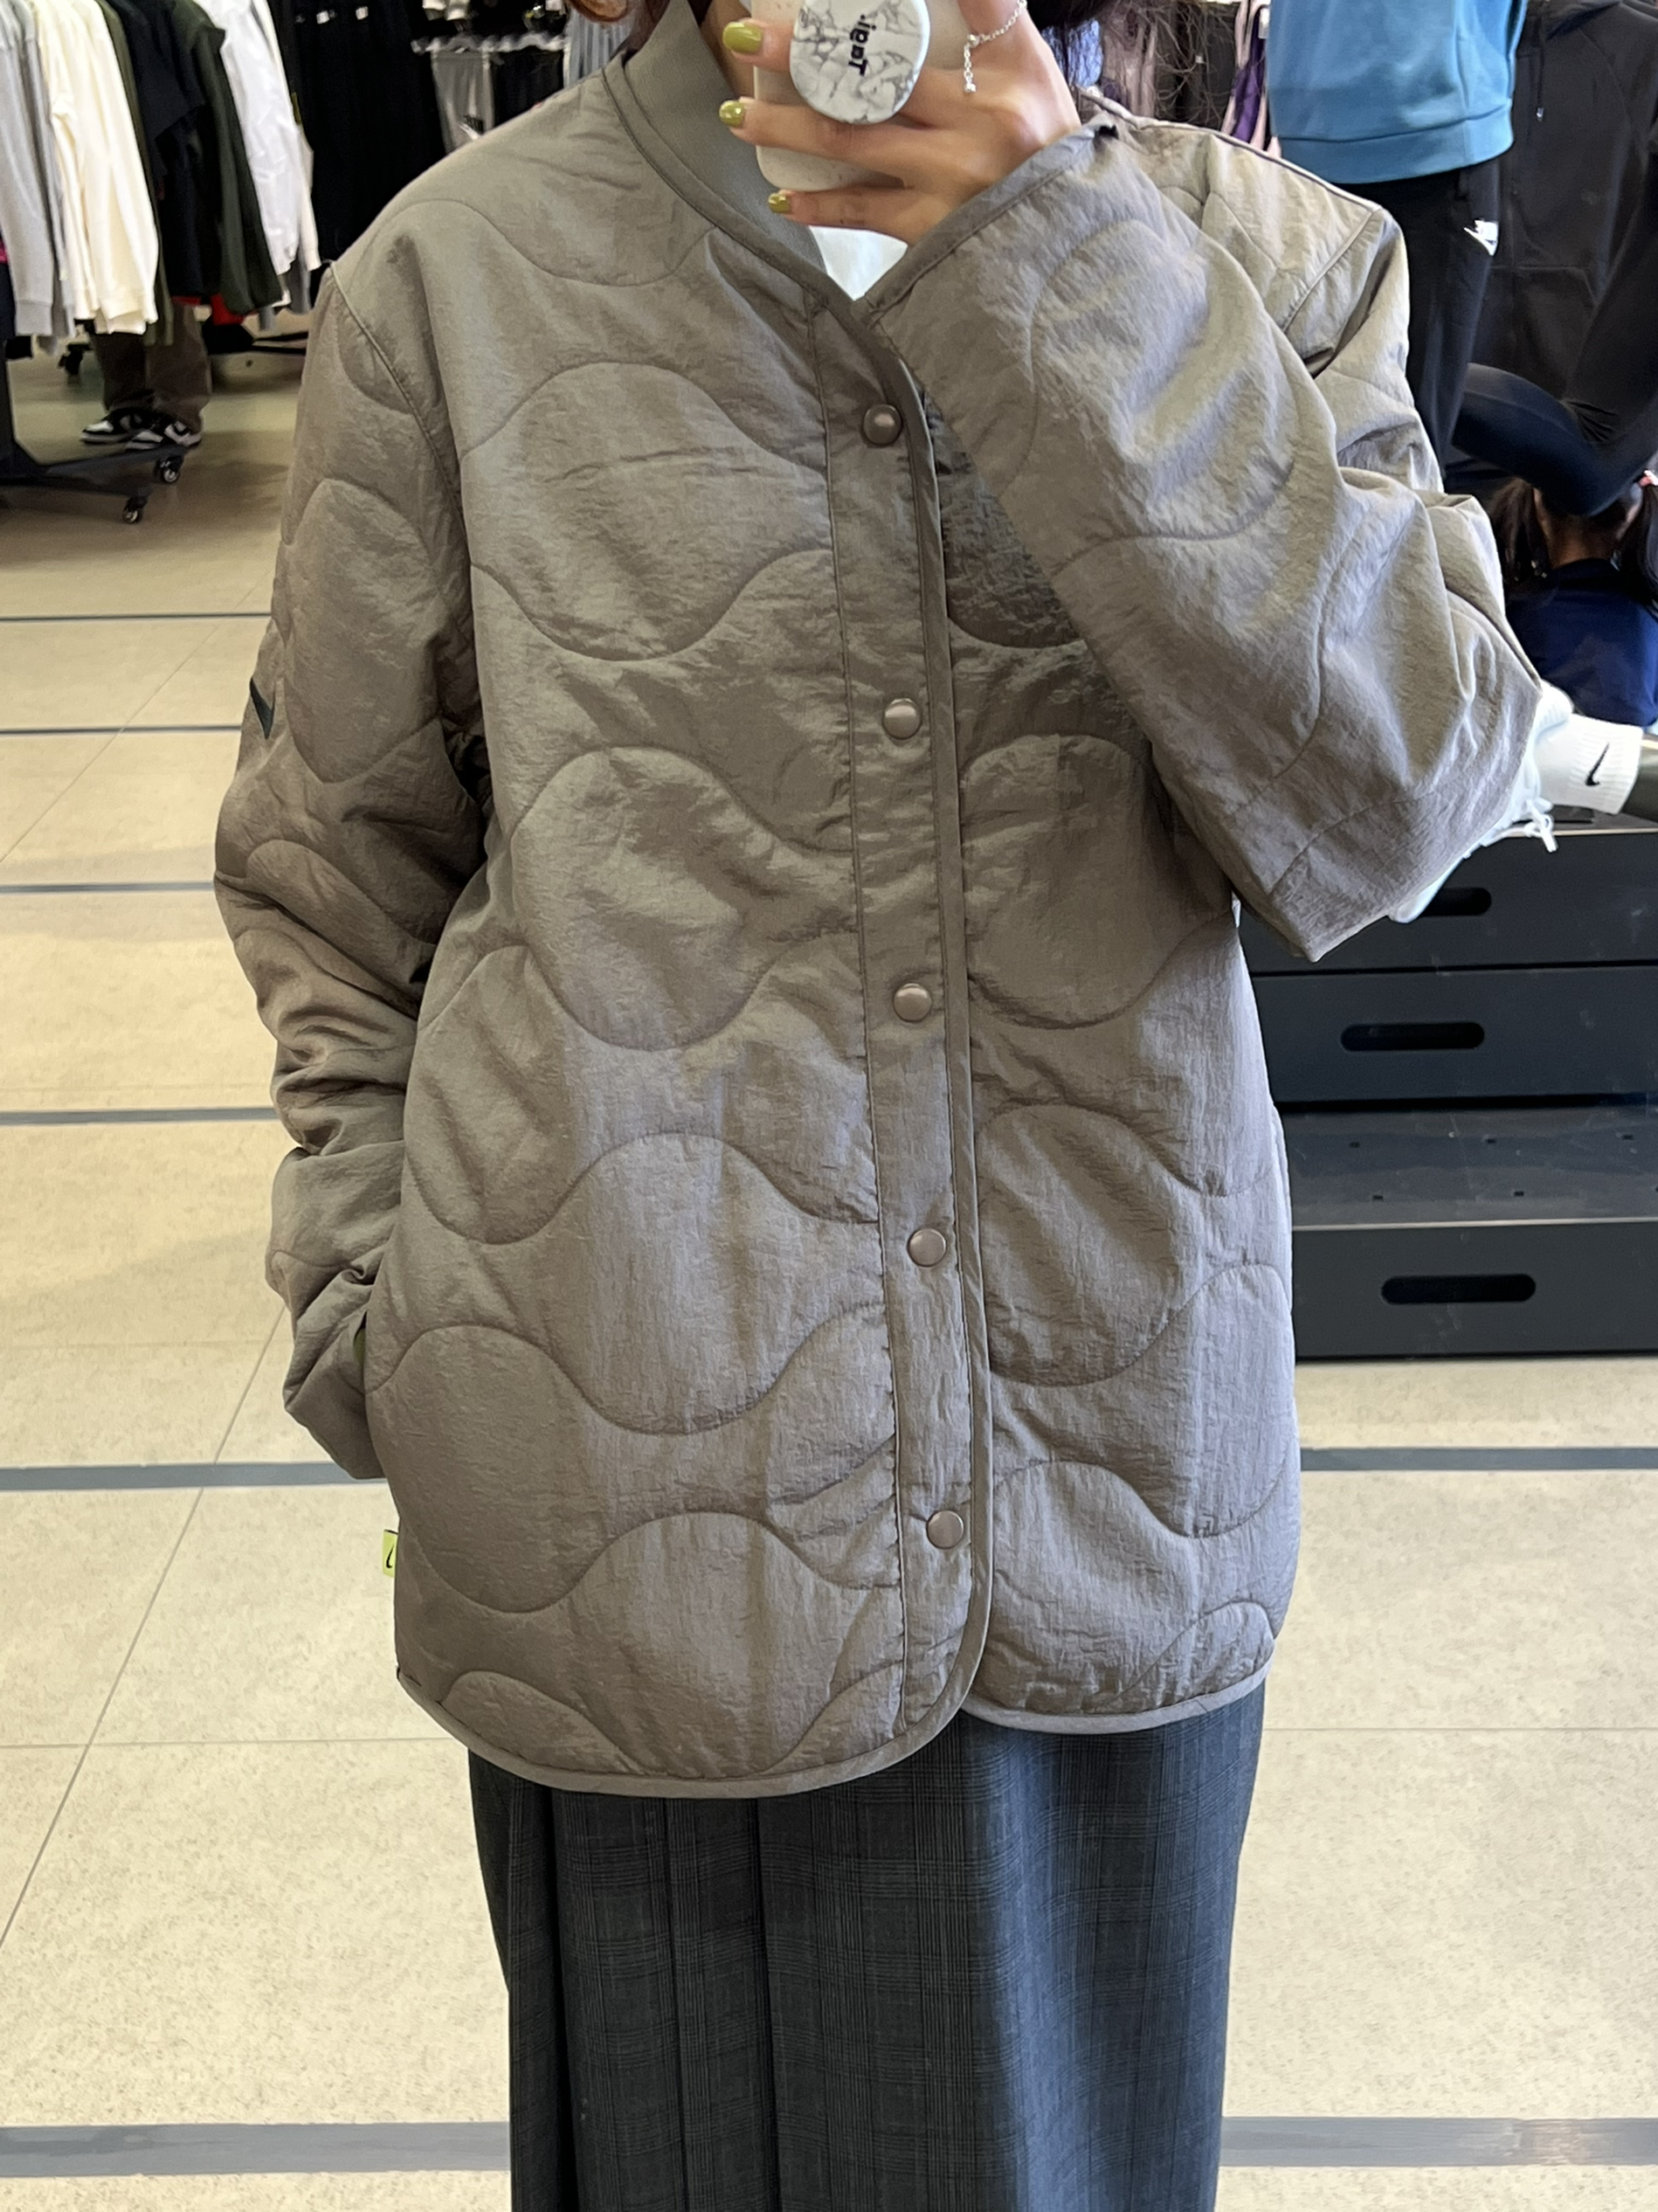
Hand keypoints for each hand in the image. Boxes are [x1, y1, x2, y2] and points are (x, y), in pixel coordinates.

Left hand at [717, 0, 1080, 243]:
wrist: (1069, 235)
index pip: (954, 12)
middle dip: (801, 58)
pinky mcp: (934, 231)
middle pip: (872, 80)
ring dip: (787, 131)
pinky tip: (781, 198)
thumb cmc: (1044, 138)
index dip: (881, 8)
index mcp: (1001, 77)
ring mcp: (951, 183)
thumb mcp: (1027, 64)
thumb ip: (988, 10)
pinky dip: (820, 206)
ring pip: (851, 146)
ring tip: (739, 115)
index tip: (815, 3)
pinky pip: (864, 213)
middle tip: (745, 39)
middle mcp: (974, 128)